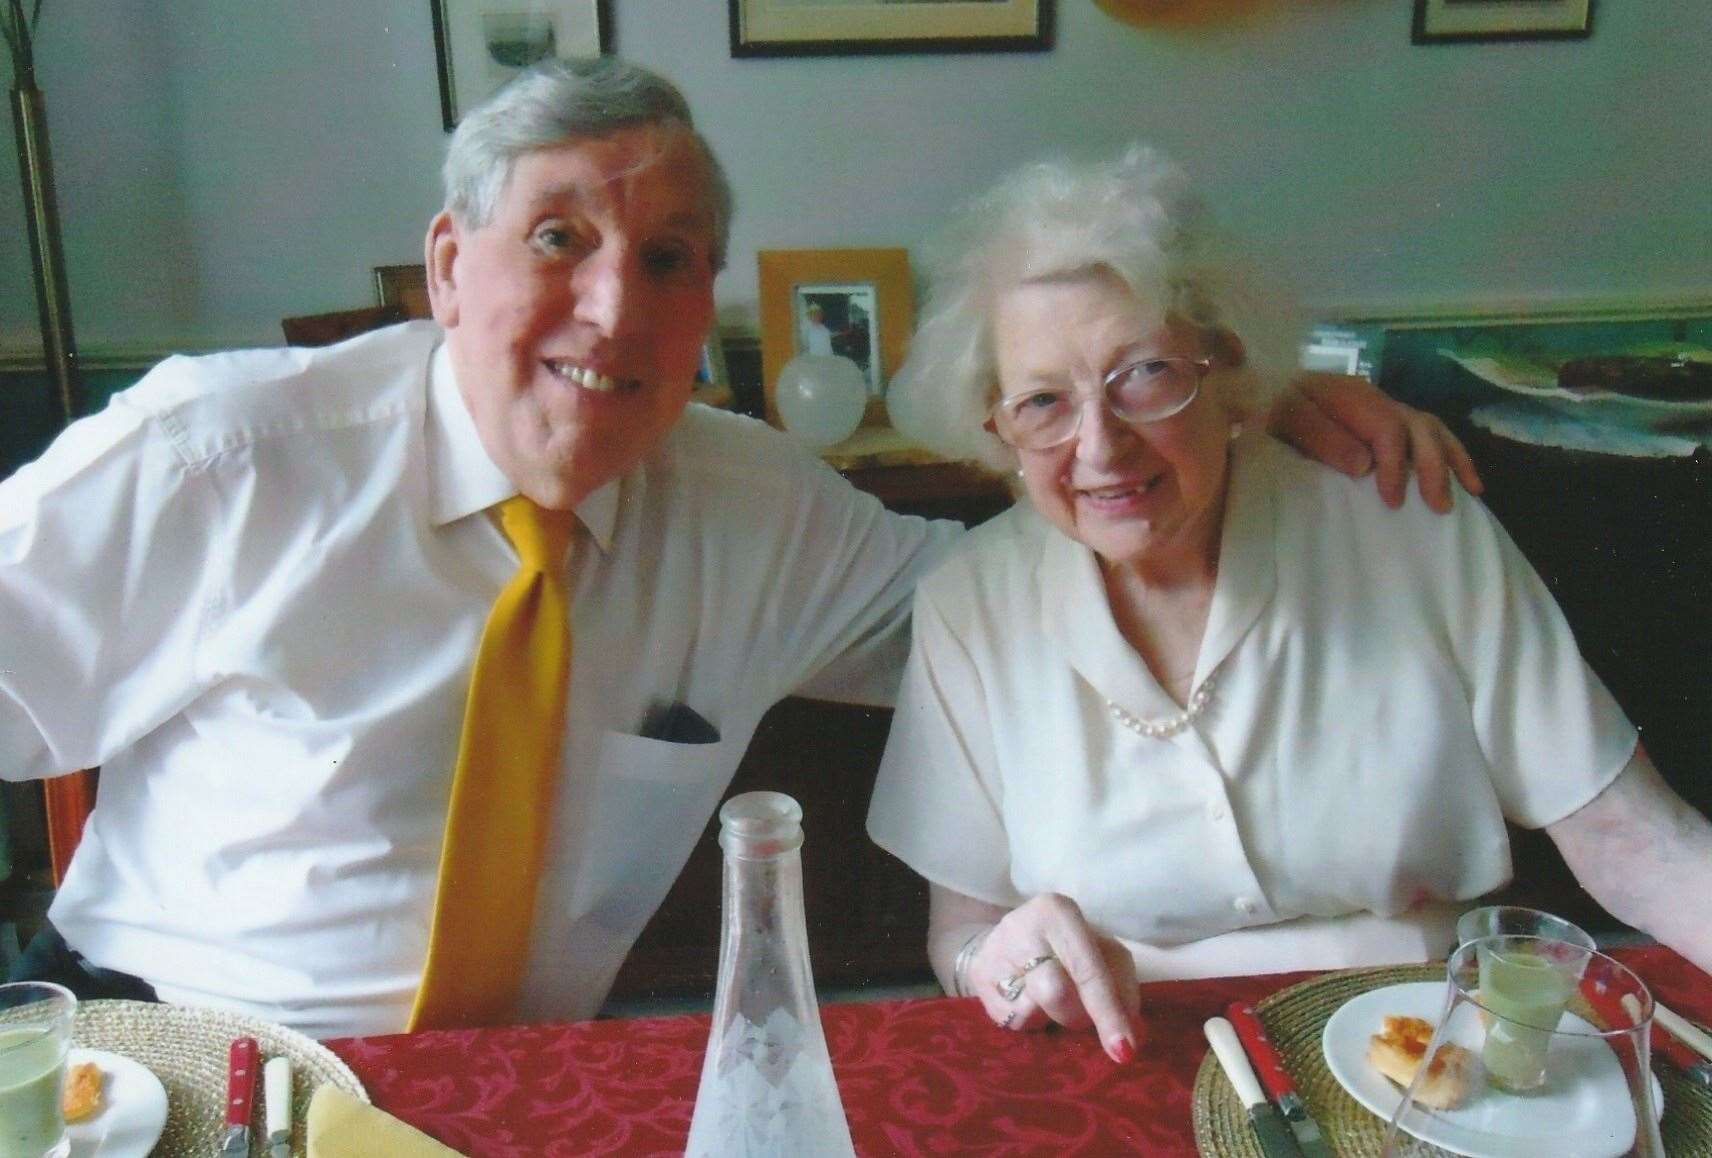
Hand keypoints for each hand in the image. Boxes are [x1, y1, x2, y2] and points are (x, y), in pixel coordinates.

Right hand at [968, 894, 1138, 1062]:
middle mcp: (1020, 926)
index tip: (1124, 1050)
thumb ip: (1122, 986)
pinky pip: (1011, 1022)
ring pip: (1032, 1012)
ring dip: (1052, 1019)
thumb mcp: (1102, 953)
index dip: (1109, 1013)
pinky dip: (1031, 1021)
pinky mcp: (978, 977)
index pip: (1089, 971)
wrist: (1012, 938)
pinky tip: (1030, 1001)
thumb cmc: (1068, 948)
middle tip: (1081, 1013)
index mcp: (1058, 912)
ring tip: (1052, 1001)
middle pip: (1056, 994)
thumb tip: (1130, 1030)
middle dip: (1077, 1016)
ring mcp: (993, 951)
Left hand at [1269, 372, 1482, 512]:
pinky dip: (1448, 452)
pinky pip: (1425, 431)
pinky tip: (1462, 476)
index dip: (1395, 465)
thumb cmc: (1269, 404)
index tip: (1394, 502)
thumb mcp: (1283, 417)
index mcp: (1349, 396)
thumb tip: (1364, 465)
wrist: (1260, 385)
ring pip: (1430, 426)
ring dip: (1451, 459)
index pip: (1386, 429)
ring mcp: (1382, 406)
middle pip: (1418, 427)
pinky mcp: (1384, 417)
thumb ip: (1318, 436)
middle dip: (1433, 467)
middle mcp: (1374, 398)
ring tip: (1470, 492)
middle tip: (1439, 506)